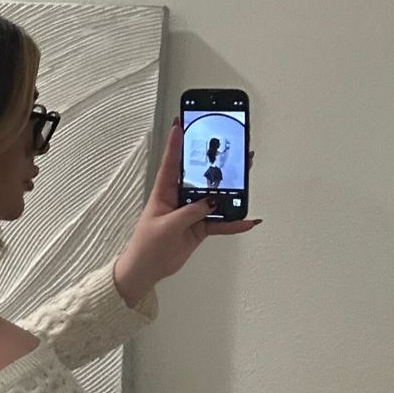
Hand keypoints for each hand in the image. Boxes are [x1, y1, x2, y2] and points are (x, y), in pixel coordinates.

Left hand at [113, 117, 261, 302]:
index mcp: (163, 192)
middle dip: (216, 163)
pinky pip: (220, 222)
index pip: (171, 162)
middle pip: (201, 176)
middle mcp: (179, 198)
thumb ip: (190, 212)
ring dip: (231, 191)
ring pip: (215, 197)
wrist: (147, 270)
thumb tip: (212, 200)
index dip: (176, 142)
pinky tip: (247, 220)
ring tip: (246, 178)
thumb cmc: (146, 245)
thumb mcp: (167, 226)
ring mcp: (191, 212)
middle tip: (232, 148)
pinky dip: (234, 222)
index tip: (182, 122)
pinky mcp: (199, 227)